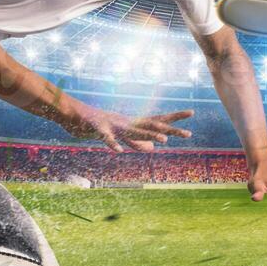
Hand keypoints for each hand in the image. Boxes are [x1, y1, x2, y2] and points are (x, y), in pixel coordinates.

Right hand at [63, 103, 192, 152]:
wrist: (75, 115)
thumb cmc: (99, 126)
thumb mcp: (120, 135)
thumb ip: (136, 142)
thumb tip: (152, 149)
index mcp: (132, 123)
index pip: (157, 120)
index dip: (174, 117)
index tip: (191, 114)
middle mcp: (127, 122)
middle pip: (152, 125)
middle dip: (170, 130)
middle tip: (188, 134)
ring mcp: (114, 125)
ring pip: (133, 131)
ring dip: (147, 135)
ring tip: (163, 140)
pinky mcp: (98, 129)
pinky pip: (106, 138)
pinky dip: (112, 143)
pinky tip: (118, 151)